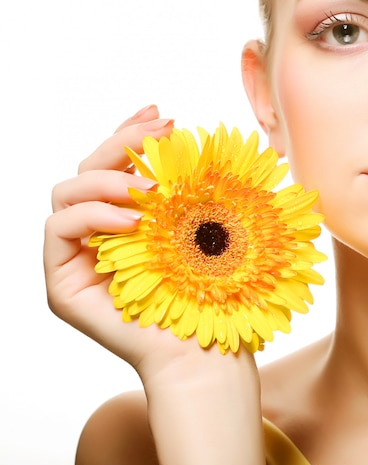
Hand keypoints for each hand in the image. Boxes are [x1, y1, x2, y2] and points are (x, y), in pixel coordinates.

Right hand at [43, 104, 183, 374]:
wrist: (203, 349)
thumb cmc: (211, 289)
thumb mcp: (205, 224)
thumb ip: (188, 186)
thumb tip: (186, 136)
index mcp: (127, 217)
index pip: (114, 164)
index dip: (131, 133)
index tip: (162, 115)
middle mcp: (98, 233)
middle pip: (87, 169)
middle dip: (122, 143)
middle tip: (161, 135)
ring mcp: (78, 256)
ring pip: (67, 190)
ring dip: (107, 179)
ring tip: (150, 190)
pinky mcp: (64, 282)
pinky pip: (58, 228)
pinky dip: (92, 214)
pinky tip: (131, 221)